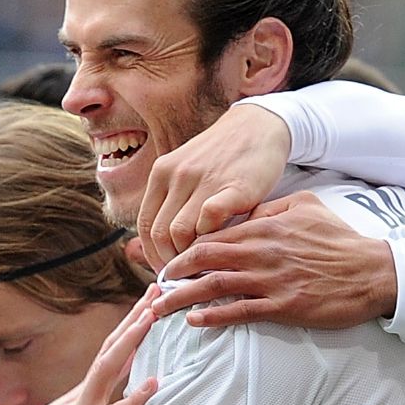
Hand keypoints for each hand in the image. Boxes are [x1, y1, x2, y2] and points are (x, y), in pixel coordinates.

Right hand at [0, 289, 159, 404]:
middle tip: (154, 293)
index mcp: (76, 397)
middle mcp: (79, 398)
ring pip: (108, 370)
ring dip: (131, 342)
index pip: (107, 357)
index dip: (127, 333)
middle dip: (133, 321)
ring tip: (151, 317)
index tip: (144, 310)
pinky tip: (152, 384)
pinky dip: (132, 398)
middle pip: (110, 351)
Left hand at [135, 105, 292, 270]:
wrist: (259, 126)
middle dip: (170, 263)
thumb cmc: (223, 158)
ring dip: (189, 258)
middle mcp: (177, 175)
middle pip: (159, 234)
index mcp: (162, 173)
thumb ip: (172, 201)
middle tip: (184, 278)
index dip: (151, 255)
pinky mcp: (234, 186)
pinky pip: (210, 220)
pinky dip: (212, 240)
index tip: (165, 271)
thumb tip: (158, 244)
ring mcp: (204, 179)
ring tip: (201, 269)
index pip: (145, 225)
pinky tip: (221, 249)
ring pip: (180, 233)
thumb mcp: (187, 171)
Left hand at [153, 192, 395, 328]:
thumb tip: (243, 209)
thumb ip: (270, 207)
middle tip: (154, 286)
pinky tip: (195, 320)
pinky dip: (214, 316)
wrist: (374, 271)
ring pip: (214, 286)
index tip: (166, 260)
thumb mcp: (306, 207)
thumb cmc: (340, 240)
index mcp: (264, 226)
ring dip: (182, 298)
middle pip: (203, 259)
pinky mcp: (284, 306)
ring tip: (159, 308)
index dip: (183, 248)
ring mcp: (271, 280)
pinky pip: (240, 310)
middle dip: (172, 273)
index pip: (211, 234)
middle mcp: (262, 251)